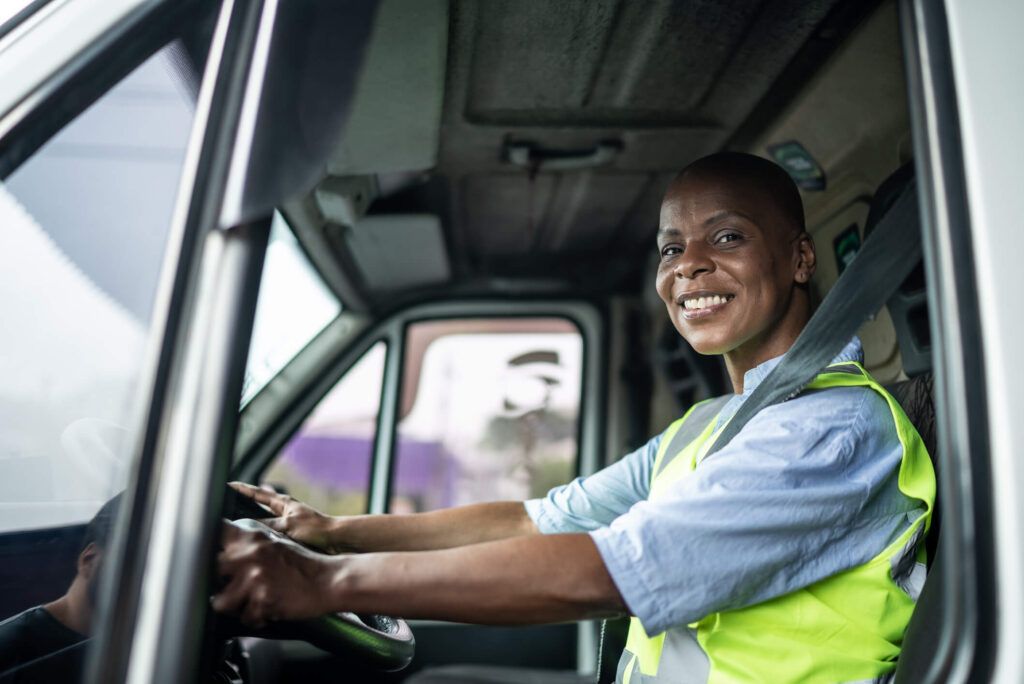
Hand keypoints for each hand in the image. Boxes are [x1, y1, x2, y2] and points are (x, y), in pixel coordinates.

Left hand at [213, 519, 338, 626]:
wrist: (329, 579)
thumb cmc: (302, 564)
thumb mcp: (273, 543)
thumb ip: (246, 544)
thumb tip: (217, 552)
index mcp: (251, 537)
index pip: (214, 534)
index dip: (202, 545)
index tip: (200, 555)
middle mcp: (250, 555)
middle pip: (207, 573)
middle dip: (216, 585)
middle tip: (230, 588)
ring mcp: (255, 578)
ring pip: (220, 603)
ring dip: (234, 606)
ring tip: (249, 602)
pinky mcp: (263, 600)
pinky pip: (245, 618)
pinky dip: (255, 618)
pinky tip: (266, 609)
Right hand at [228, 481, 341, 552]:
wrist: (336, 540)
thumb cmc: (316, 529)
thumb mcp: (287, 526)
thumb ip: (267, 525)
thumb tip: (247, 526)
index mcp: (283, 503)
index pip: (258, 493)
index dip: (242, 489)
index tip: (228, 484)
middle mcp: (283, 511)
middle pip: (258, 505)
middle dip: (243, 505)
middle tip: (227, 503)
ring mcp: (287, 523)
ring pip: (263, 522)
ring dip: (252, 523)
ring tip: (236, 526)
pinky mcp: (291, 536)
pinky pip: (270, 535)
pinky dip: (262, 537)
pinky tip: (255, 544)